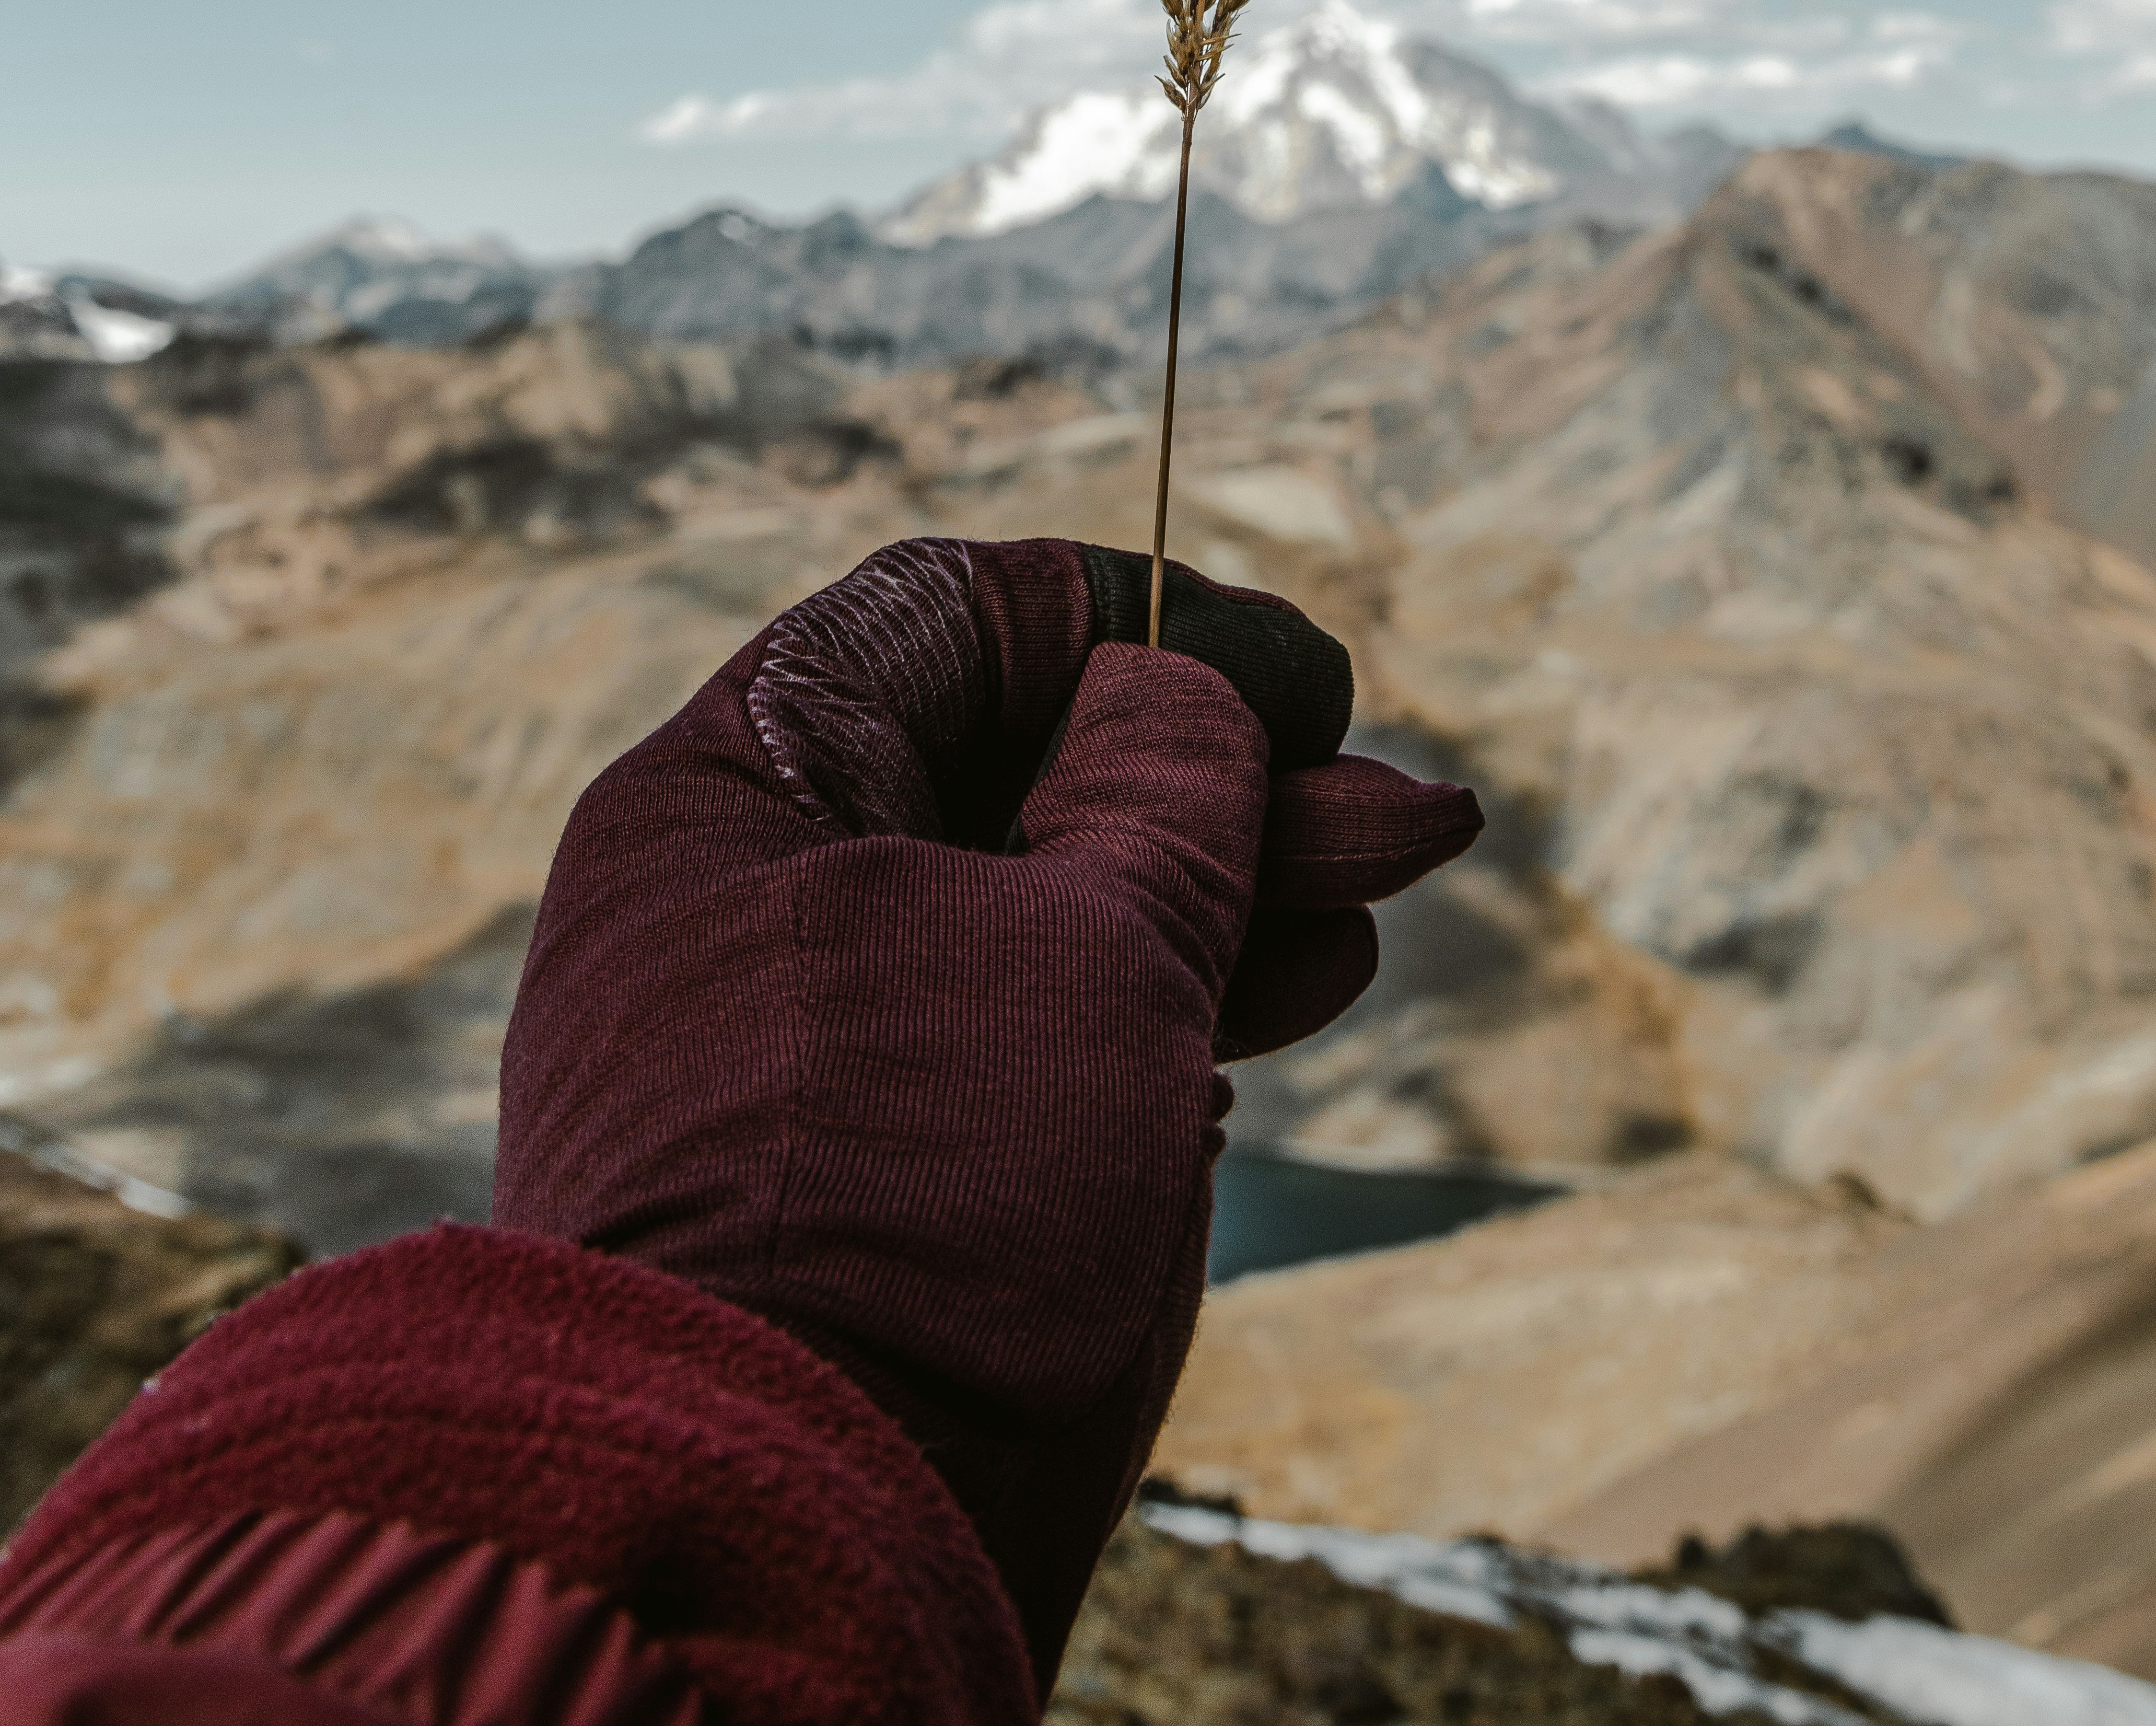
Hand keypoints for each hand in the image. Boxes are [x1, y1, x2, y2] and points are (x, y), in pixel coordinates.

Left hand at [493, 531, 1479, 1685]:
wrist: (785, 1546)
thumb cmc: (928, 1208)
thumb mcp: (1092, 950)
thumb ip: (1166, 789)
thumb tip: (1177, 690)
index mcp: (737, 789)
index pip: (955, 619)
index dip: (1149, 625)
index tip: (1309, 683)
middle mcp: (742, 895)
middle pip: (1014, 768)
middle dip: (1226, 784)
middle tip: (1409, 819)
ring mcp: (796, 1036)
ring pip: (1034, 907)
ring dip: (1221, 894)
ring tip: (1373, 902)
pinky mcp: (860, 1161)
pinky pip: (1015, 1030)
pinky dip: (1151, 1005)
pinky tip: (1282, 998)